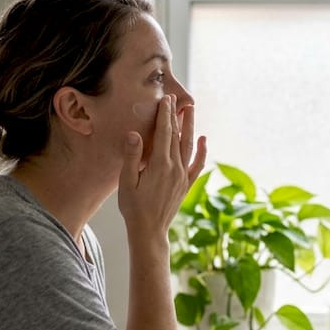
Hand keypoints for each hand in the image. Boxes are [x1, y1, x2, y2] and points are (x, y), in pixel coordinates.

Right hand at [117, 95, 207, 236]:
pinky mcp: (186, 184)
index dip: (165, 115)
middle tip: (176, 99)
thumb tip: (135, 134)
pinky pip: (197, 164)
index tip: (166, 99)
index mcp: (159, 165)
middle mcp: (174, 168)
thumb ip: (132, 157)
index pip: (164, 133)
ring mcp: (182, 176)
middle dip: (176, 116)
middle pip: (176, 135)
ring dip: (190, 127)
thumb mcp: (126, 182)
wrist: (149, 230)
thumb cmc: (133, 207)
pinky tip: (203, 139)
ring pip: (188, 146)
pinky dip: (201, 151)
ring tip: (190, 110)